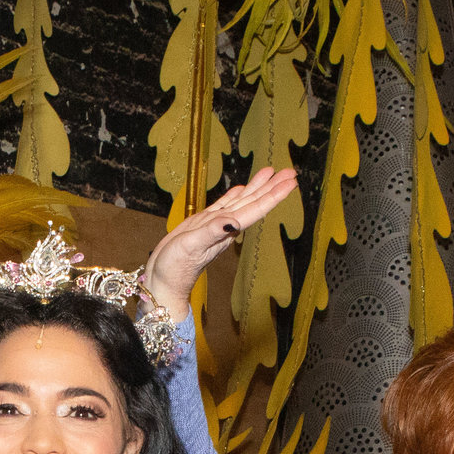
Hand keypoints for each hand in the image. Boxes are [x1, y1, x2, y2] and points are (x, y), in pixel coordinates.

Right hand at [139, 168, 300, 322]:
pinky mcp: (203, 224)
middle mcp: (226, 227)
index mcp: (226, 231)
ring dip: (256, 187)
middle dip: (271, 187)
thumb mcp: (191, 247)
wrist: (163, 282)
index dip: (273, 195)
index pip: (255, 209)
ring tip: (271, 172)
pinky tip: (241, 188)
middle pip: (253, 202)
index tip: (290, 182)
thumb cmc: (175, 268)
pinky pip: (223, 205)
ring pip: (241, 201)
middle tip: (290, 172)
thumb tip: (232, 222)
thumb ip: (211, 233)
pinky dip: (234, 195)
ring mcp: (215, 225)